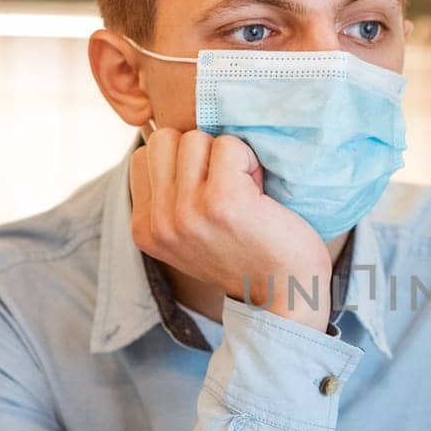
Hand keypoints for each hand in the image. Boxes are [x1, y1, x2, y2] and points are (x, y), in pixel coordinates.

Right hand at [131, 127, 331, 330]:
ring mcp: (186, 212)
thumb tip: (169, 136)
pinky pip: (229, 145)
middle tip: (227, 186)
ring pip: (194, 138)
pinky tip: (259, 192)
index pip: (145, 156)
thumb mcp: (190, 234)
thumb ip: (170, 196)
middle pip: (164, 140)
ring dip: (226, 156)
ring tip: (244, 191)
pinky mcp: (220, 201)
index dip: (182, 163)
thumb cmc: (247, 256)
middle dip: (199, 153)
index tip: (208, 193)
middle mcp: (159, 222)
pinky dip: (249, 160)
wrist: (285, 294)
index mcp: (145, 229)